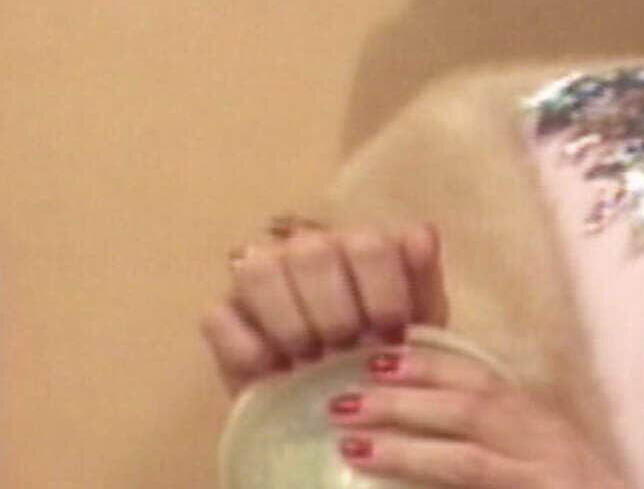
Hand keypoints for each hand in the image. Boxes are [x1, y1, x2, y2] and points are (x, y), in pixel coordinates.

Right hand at [200, 221, 447, 394]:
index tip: (390, 335)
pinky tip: (275, 373)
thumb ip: (424, 280)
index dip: (383, 294)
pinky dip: (248, 348)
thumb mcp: (419, 325)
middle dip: (336, 312)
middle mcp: (306, 246)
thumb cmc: (386, 355)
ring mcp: (256, 276)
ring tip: (310, 362)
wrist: (342, 407)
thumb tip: (421, 235)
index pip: (368, 244)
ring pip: (260, 271)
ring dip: (291, 323)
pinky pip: (219, 316)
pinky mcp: (220, 315)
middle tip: (347, 350)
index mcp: (359, 243)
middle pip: (311, 252)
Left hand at [330, 346, 620, 487]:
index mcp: (542, 423)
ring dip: (409, 453)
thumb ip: (498, 437)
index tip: (377, 355)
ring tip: (354, 447)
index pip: (484, 379)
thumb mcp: (542, 454)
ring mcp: (543, 479)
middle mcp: (546, 445)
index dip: (430, 364)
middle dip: (407, 400)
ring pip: (469, 463)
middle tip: (343, 399)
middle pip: (474, 409)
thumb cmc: (580, 487)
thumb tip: (427, 416)